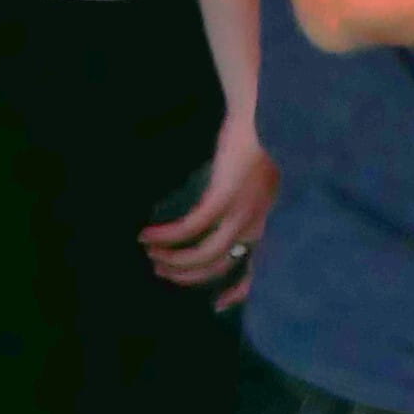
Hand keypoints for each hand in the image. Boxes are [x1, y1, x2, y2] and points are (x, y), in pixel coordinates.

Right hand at [145, 118, 276, 305]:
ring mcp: (242, 209)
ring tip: (151, 255)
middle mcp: (257, 218)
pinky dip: (166, 236)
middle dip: (188, 274)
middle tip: (161, 270)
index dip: (239, 290)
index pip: (258, 265)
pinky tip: (148, 234)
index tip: (217, 306)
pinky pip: (190, 227)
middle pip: (221, 264)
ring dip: (173, 259)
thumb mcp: (260, 174)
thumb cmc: (258, 135)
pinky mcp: (224, 194)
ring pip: (204, 253)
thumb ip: (247, 197)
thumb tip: (225, 209)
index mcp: (265, 215)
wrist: (264, 107)